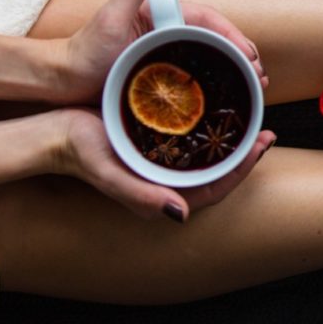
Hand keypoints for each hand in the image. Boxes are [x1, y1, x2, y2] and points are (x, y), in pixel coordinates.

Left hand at [55, 0, 267, 103]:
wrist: (64, 80)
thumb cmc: (85, 50)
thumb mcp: (111, 15)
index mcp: (164, 15)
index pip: (209, 21)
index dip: (233, 36)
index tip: (250, 55)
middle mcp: (169, 32)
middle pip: (217, 40)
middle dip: (243, 54)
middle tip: (259, 76)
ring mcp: (168, 54)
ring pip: (212, 58)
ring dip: (235, 69)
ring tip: (254, 86)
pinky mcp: (165, 75)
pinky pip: (199, 76)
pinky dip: (218, 82)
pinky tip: (230, 94)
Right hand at [56, 108, 276, 221]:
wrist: (55, 134)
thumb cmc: (81, 152)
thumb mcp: (109, 174)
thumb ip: (141, 197)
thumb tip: (181, 214)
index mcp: (162, 194)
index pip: (215, 187)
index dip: (242, 169)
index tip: (262, 145)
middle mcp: (167, 181)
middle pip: (218, 172)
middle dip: (245, 154)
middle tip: (267, 131)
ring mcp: (163, 163)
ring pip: (208, 157)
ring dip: (231, 140)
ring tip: (251, 120)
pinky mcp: (157, 145)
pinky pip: (192, 141)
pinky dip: (210, 128)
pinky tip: (219, 109)